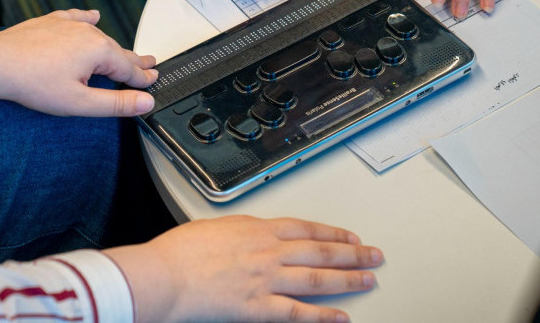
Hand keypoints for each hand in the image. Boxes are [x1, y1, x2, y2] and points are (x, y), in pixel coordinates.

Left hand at [0, 9, 156, 116]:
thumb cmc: (33, 83)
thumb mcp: (80, 102)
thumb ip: (117, 103)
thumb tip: (145, 102)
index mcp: (100, 52)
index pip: (130, 69)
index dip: (143, 78)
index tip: (154, 79)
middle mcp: (89, 33)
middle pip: (119, 51)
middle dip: (135, 60)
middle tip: (150, 64)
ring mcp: (70, 25)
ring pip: (100, 36)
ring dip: (114, 46)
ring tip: (126, 51)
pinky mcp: (53, 21)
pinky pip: (77, 18)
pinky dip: (88, 19)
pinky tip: (93, 16)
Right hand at [103, 215, 383, 322]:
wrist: (165, 274)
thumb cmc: (180, 251)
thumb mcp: (216, 227)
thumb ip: (241, 233)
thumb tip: (250, 236)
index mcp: (258, 229)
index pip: (306, 228)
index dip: (332, 233)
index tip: (349, 236)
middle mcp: (269, 252)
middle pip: (320, 251)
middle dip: (351, 253)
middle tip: (373, 255)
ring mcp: (267, 280)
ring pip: (317, 279)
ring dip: (347, 278)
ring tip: (368, 279)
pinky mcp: (258, 308)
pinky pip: (298, 313)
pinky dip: (323, 316)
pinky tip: (341, 317)